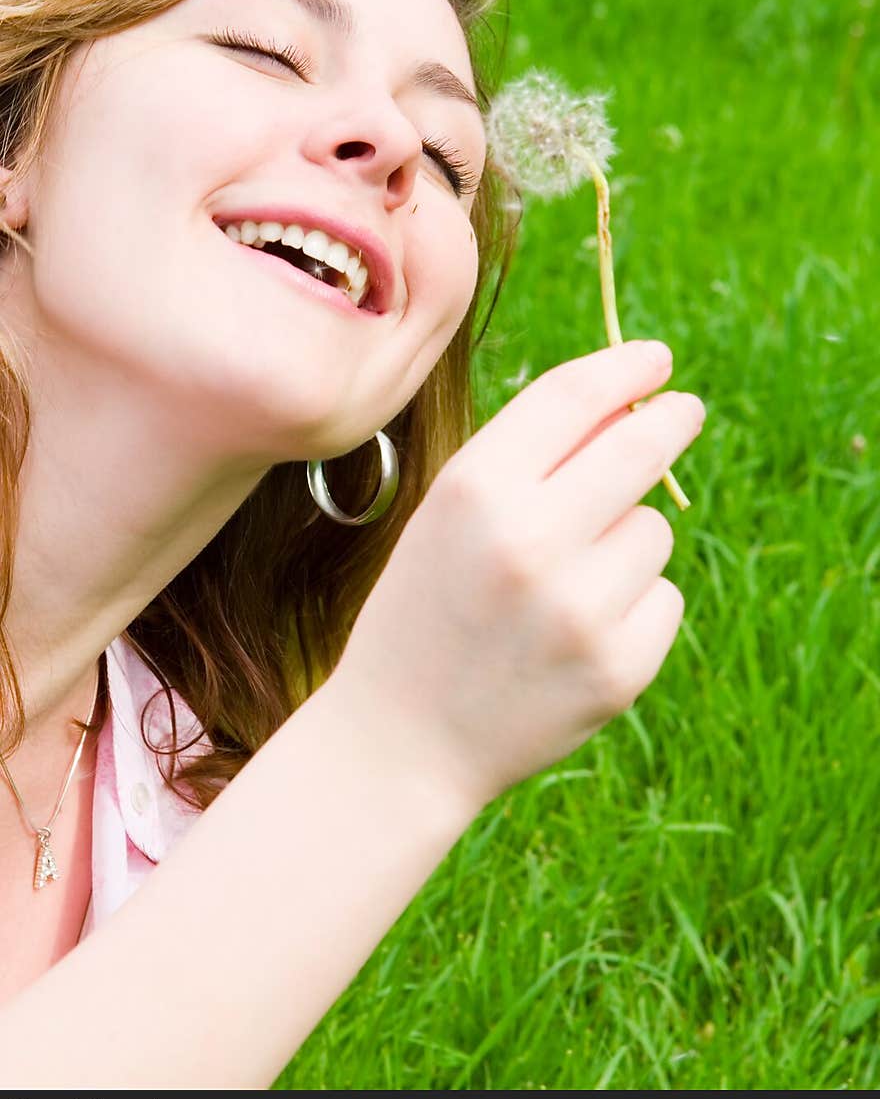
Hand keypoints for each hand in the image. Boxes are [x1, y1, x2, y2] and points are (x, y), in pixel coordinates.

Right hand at [332, 340, 704, 813]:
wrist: (402, 738)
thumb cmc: (426, 607)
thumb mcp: (448, 514)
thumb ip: (527, 456)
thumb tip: (630, 399)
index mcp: (475, 490)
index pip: (576, 395)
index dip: (627, 365)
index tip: (656, 359)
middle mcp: (530, 541)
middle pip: (640, 446)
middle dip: (671, 420)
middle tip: (683, 411)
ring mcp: (580, 610)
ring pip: (654, 529)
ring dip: (626, 540)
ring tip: (561, 586)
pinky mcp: (619, 669)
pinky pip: (662, 596)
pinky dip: (632, 605)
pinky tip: (576, 634)